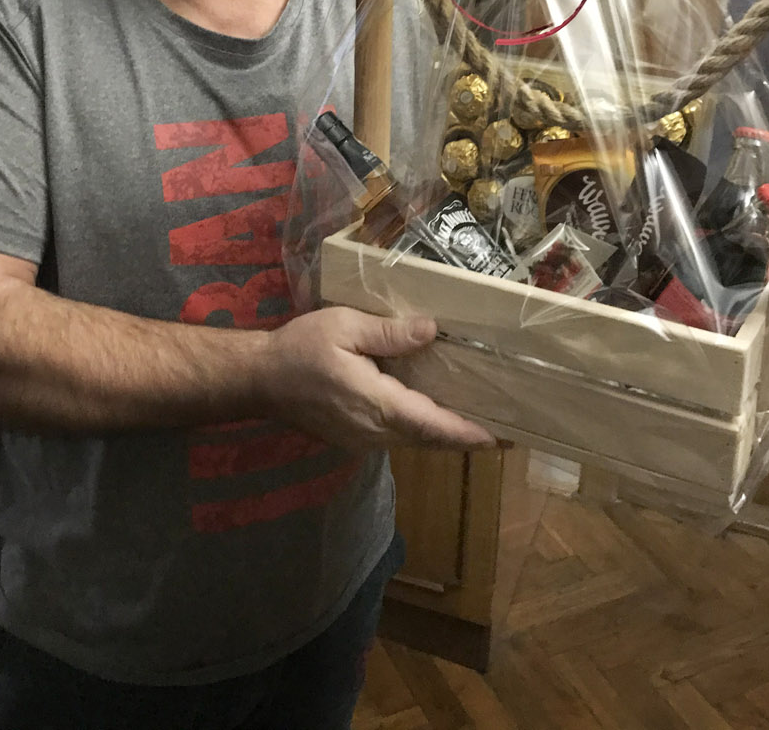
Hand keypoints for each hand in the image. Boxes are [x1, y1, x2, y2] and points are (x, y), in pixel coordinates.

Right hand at [259, 307, 496, 451]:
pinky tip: (438, 415)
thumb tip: (431, 332)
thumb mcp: (344, 327)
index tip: (501, 437)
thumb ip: (388, 333)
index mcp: (375, 403)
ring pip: (415, 441)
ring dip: (446, 435)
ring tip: (482, 422)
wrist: (260, 379)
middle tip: (508, 430)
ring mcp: (364, 439)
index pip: (430, 424)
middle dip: (467, 437)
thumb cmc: (301, 347)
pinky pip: (399, 438)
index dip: (467, 432)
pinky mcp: (356, 437)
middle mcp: (374, 431)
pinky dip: (424, 430)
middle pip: (429, 440)